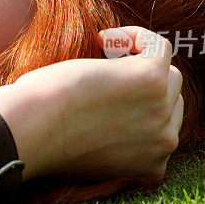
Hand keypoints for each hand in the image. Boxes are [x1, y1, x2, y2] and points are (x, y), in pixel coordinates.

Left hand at [0, 27, 182, 185]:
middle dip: (143, 86)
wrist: (35, 130)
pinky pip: (158, 46)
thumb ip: (115, 139)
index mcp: (151, 166)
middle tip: (104, 74)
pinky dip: (134, 37)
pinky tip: (103, 39)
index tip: (107, 96)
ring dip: (139, 61)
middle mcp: (164, 143)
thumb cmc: (45, 137)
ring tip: (101, 56)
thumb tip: (115, 110)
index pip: (162, 129)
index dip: (139, 107)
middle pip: (169, 100)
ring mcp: (162, 110)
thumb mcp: (92, 148)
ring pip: (167, 74)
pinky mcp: (152, 79)